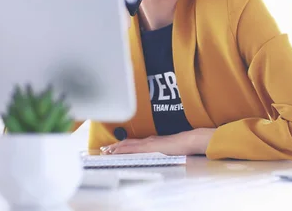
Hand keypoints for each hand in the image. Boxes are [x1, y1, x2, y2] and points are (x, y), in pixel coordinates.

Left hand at [100, 128, 215, 155]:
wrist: (188, 140)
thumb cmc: (182, 144)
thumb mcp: (168, 147)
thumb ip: (161, 148)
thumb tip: (157, 151)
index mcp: (152, 141)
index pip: (134, 143)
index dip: (122, 145)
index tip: (112, 147)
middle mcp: (148, 140)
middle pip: (127, 142)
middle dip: (115, 146)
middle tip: (103, 149)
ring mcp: (148, 143)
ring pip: (127, 144)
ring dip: (116, 147)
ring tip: (106, 151)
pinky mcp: (150, 147)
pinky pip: (132, 148)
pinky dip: (123, 149)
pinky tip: (117, 152)